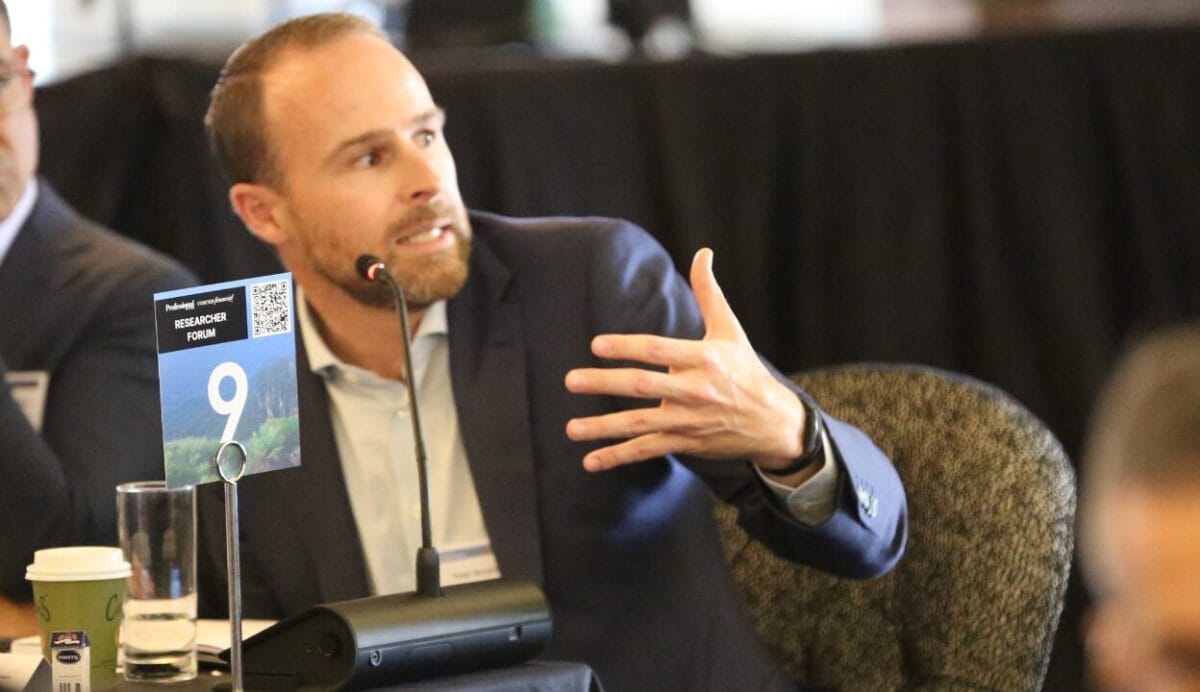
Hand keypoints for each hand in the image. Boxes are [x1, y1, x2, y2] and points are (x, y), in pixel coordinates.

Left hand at [565, 248, 806, 472]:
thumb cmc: (745, 370)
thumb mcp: (730, 330)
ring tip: (571, 428)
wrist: (771, 422)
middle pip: (644, 386)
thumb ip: (709, 293)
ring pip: (640, 424)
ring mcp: (688, 420)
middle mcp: (694, 390)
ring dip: (603, 428)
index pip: (659, 350)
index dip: (627, 347)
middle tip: (571, 380)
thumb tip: (702, 253)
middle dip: (605, 384)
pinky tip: (590, 461)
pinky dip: (618, 457)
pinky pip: (647, 450)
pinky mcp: (684, 442)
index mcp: (704, 359)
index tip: (597, 345)